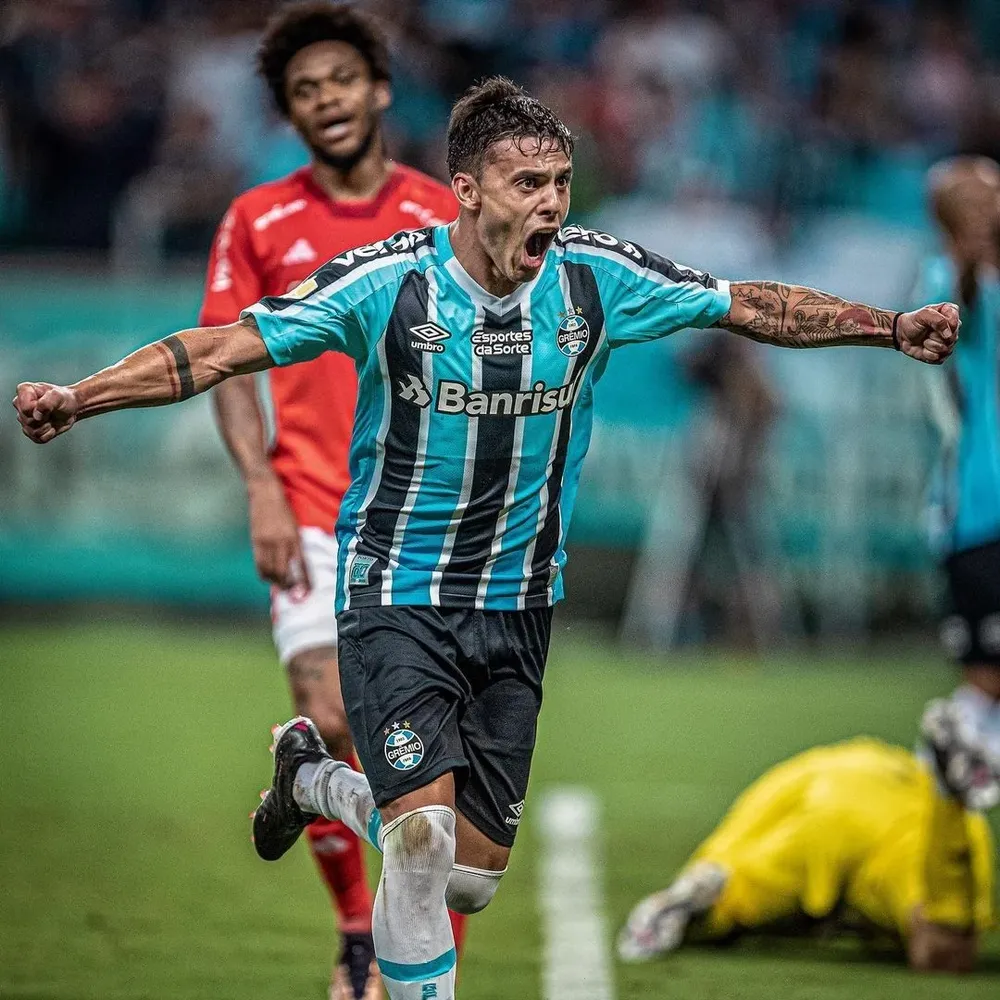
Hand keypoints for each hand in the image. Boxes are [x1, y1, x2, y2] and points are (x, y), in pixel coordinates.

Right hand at [12, 382, 79, 442]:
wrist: (71, 408)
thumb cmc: (64, 398)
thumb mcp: (58, 396)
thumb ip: (47, 402)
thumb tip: (36, 415)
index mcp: (24, 391)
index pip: (26, 408)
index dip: (40, 410)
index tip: (49, 405)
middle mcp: (20, 404)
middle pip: (28, 421)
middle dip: (44, 419)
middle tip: (52, 412)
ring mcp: (23, 418)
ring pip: (32, 432)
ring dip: (47, 427)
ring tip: (51, 418)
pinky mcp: (30, 430)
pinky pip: (38, 439)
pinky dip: (48, 435)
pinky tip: (51, 426)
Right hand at [247, 477, 310, 595]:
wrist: (266, 493)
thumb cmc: (284, 509)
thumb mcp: (294, 527)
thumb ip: (295, 545)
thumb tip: (296, 565)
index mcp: (295, 537)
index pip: (302, 565)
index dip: (304, 581)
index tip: (307, 592)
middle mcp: (281, 542)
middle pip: (284, 572)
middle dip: (289, 586)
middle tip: (293, 593)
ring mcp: (267, 542)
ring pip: (270, 571)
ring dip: (276, 582)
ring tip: (282, 586)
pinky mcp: (256, 541)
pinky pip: (259, 564)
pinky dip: (265, 575)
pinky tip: (269, 577)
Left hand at [896, 302, 959, 364]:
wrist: (902, 335)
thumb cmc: (913, 322)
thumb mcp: (923, 314)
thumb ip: (939, 320)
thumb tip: (948, 335)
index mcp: (951, 313)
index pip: (955, 323)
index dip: (944, 326)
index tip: (931, 324)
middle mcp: (953, 328)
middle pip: (951, 338)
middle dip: (934, 336)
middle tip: (926, 332)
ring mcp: (949, 342)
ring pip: (945, 349)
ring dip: (930, 345)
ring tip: (924, 339)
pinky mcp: (942, 355)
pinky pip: (938, 358)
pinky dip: (927, 354)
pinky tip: (924, 348)